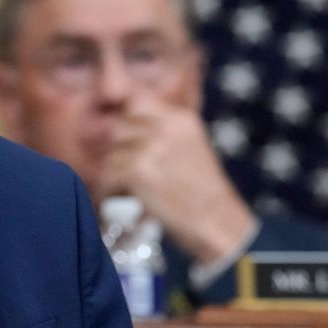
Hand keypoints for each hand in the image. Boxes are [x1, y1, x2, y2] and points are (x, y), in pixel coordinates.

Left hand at [97, 97, 254, 264]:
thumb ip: (163, 132)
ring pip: (112, 153)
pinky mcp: (137, 171)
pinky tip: (120, 198)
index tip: (125, 140)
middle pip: (119, 127)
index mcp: (181, 119)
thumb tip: (124, 123)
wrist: (219, 224)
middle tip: (125, 169)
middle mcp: (166, 128)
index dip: (126, 122)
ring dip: (115, 172)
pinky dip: (109, 190)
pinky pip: (108, 175)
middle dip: (119, 149)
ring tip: (127, 187)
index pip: (136, 104)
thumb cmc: (203, 192)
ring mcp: (150, 148)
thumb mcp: (191, 147)